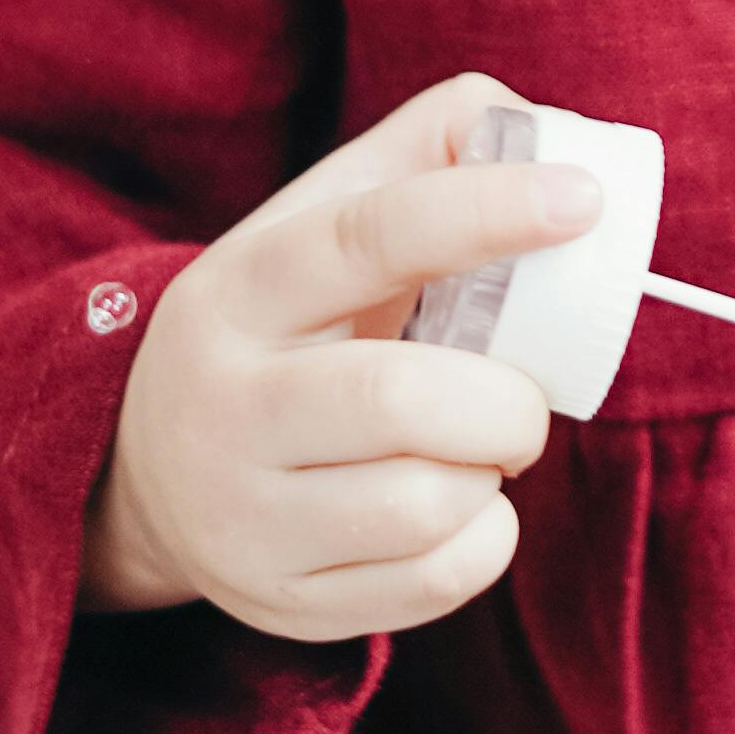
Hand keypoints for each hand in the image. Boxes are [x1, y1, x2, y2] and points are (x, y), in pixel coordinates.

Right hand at [83, 74, 595, 638]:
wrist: (151, 471)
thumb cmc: (287, 328)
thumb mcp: (316, 224)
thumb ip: (422, 156)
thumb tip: (543, 132)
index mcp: (240, 287)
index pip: (368, 236)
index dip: (486, 212)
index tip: (583, 204)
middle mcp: (225, 404)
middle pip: (401, 400)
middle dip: (506, 400)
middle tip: (520, 396)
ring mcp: (243, 515)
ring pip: (423, 504)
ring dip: (490, 475)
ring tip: (474, 453)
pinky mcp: (280, 601)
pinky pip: (430, 584)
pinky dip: (481, 543)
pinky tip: (457, 511)